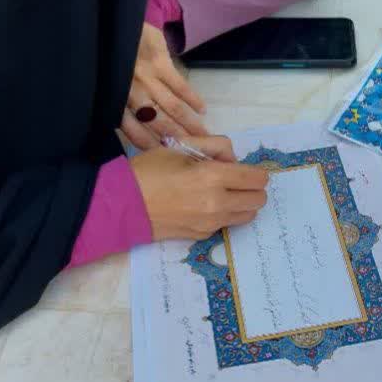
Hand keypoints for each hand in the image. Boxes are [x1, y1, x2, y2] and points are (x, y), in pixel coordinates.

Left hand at [120, 23, 207, 149]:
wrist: (113, 23)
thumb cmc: (108, 58)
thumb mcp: (105, 84)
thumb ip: (115, 104)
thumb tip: (133, 129)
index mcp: (115, 100)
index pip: (132, 129)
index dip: (148, 145)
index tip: (164, 158)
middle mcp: (131, 93)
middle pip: (158, 122)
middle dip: (177, 140)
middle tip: (194, 154)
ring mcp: (147, 77)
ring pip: (171, 107)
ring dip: (189, 124)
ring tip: (204, 136)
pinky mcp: (160, 62)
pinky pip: (179, 85)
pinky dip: (192, 98)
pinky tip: (202, 110)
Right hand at [129, 135, 269, 240]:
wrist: (122, 205)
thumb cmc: (149, 171)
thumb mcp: (181, 146)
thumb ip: (214, 146)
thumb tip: (233, 159)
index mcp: (213, 176)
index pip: (257, 178)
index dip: (257, 171)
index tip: (246, 169)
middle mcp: (217, 202)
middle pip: (259, 199)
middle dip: (253, 188)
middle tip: (236, 180)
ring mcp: (210, 222)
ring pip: (248, 215)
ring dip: (243, 203)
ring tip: (222, 193)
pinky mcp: (202, 235)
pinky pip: (226, 223)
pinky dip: (225, 214)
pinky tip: (204, 205)